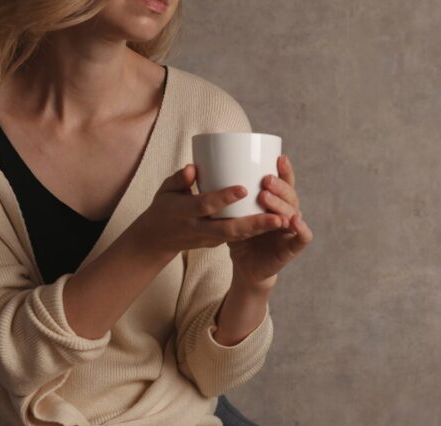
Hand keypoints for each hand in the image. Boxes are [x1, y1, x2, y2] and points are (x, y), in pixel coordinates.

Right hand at [133, 165, 284, 258]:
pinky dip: (255, 233)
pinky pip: (237, 239)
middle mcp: (198, 229)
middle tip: (279, 217)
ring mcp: (208, 239)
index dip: (223, 197)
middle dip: (254, 224)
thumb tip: (194, 167)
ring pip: (236, 237)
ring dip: (260, 231)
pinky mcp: (216, 243)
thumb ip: (180, 179)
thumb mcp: (165, 190)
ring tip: (284, 222)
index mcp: (183, 212)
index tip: (244, 188)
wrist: (156, 239)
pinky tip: (274, 224)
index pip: (205, 205)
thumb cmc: (164, 206)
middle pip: (228, 229)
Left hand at [227, 154, 313, 287]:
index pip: (285, 182)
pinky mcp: (292, 248)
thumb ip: (219, 195)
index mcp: (275, 202)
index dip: (285, 170)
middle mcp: (287, 212)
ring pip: (294, 212)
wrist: (245, 267)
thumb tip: (193, 169)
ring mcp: (291, 230)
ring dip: (282, 204)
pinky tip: (293, 221)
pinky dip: (302, 229)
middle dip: (280, 186)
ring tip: (266, 198)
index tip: (279, 157)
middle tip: (265, 180)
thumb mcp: (229, 213)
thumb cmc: (238, 237)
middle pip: (290, 195)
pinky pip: (303, 237)